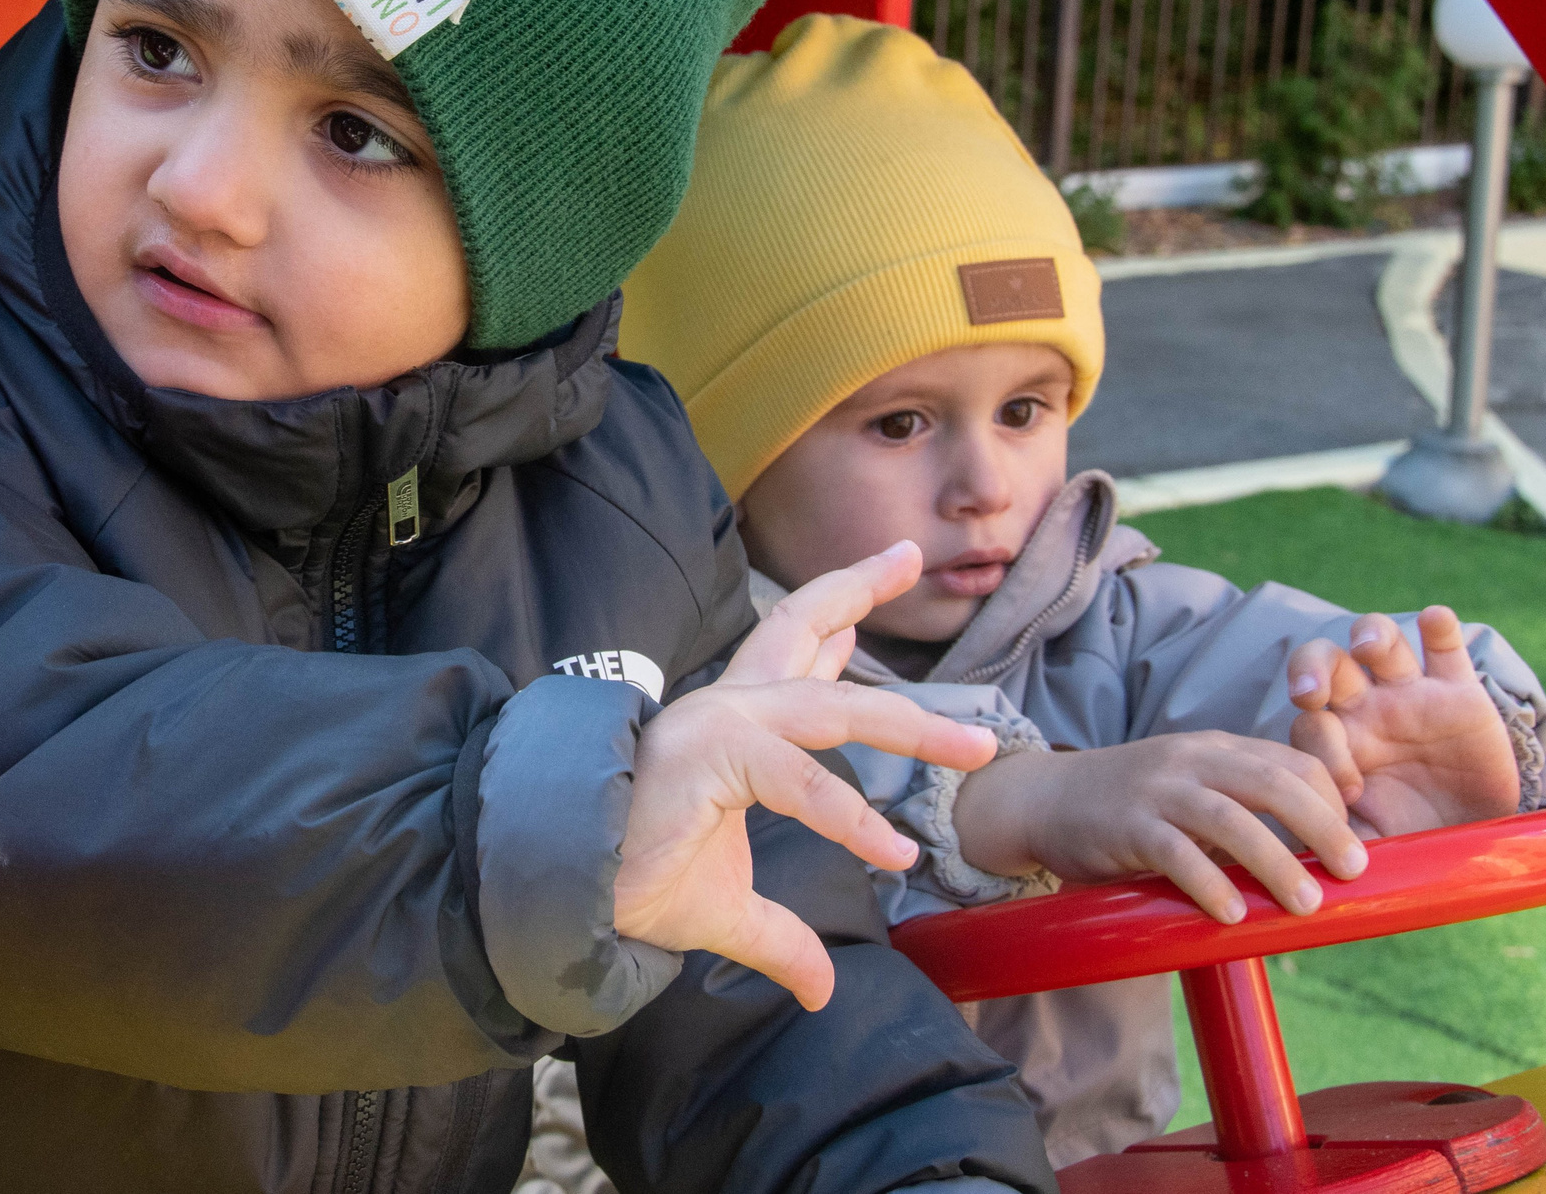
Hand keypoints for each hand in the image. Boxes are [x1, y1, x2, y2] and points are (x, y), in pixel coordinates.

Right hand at [612, 543, 997, 1011]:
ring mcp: (720, 726)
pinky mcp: (712, 758)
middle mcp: (727, 708)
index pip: (792, 651)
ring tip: (974, 746)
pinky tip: (892, 852)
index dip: (837, 615)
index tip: (878, 584)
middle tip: (909, 555)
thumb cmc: (636, 884)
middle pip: (801, 629)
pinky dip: (849, 818)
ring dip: (909, 723)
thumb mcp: (730, 912)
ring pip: (830, 706)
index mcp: (731, 725)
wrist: (570, 898)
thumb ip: (782, 936)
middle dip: (859, 590)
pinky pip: (798, 782)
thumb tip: (820, 989)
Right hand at [953, 732, 1366, 923]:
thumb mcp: (1190, 795)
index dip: (1332, 802)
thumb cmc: (1129, 808)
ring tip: (1306, 904)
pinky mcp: (1124, 824)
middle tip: (1353, 871)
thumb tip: (1309, 873)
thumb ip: (1240, 817)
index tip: (1349, 847)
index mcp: (1216, 749)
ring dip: (1275, 862)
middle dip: (1322, 826)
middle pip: (1273, 783)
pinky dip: (1208, 883)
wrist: (1042, 798)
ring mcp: (1156, 790)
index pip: (1293, 762)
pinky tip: (1231, 914)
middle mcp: (1190, 761)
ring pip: (1229, 818)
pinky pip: (1174, 852)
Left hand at [1288, 607, 1520, 836]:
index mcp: (1334, 740)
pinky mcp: (1461, 691)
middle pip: (1326, 663)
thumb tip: (1295, 862)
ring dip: (1371, 634)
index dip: (1321, 748)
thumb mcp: (1368, 845)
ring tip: (1368, 646)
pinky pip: (1445, 646)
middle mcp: (1364, 708)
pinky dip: (1440, 627)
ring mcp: (1410, 694)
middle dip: (1312, 668)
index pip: (1310, 724)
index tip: (1347, 790)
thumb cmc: (1405, 838)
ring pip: (1379, 641)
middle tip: (1310, 691)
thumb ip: (1332, 842)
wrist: (1470, 840)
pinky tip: (1435, 620)